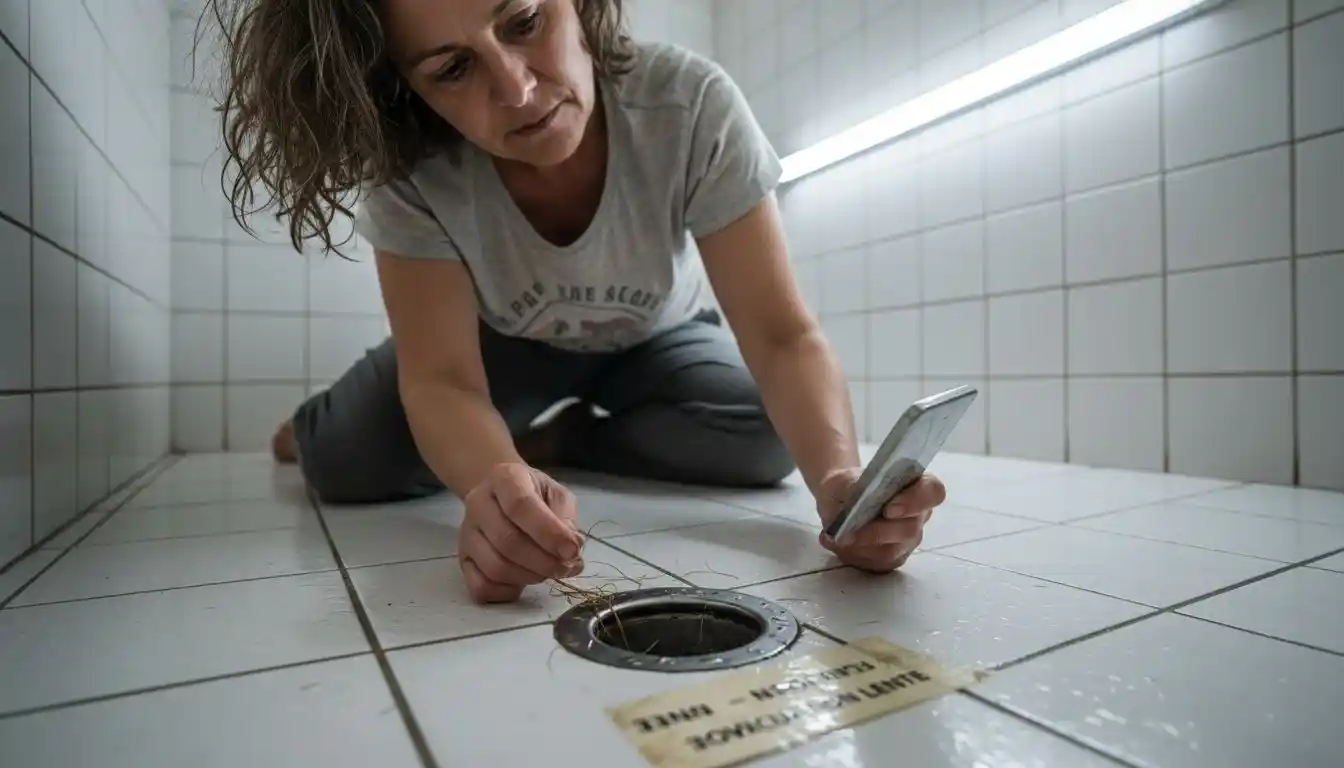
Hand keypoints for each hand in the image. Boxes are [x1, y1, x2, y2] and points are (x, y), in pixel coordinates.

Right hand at [459, 463, 584, 603]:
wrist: (501, 497)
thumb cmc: (535, 496)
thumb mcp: (556, 495)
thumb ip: (566, 518)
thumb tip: (571, 549)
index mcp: (504, 479)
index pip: (521, 506)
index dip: (549, 532)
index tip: (572, 550)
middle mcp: (478, 503)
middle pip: (507, 541)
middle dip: (544, 561)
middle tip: (565, 566)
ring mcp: (466, 533)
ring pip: (495, 567)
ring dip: (529, 577)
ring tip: (548, 572)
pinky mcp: (463, 560)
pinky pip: (480, 586)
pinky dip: (507, 592)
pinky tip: (523, 582)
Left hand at [814, 467, 946, 572]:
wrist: (838, 502)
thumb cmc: (848, 486)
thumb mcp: (844, 479)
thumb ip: (852, 486)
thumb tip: (855, 501)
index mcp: (917, 486)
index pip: (933, 492)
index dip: (915, 501)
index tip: (889, 509)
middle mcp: (919, 515)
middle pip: (910, 528)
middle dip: (878, 532)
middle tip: (850, 531)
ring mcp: (908, 541)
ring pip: (891, 551)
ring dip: (861, 546)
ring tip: (837, 536)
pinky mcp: (893, 559)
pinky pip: (877, 563)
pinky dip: (854, 555)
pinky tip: (838, 544)